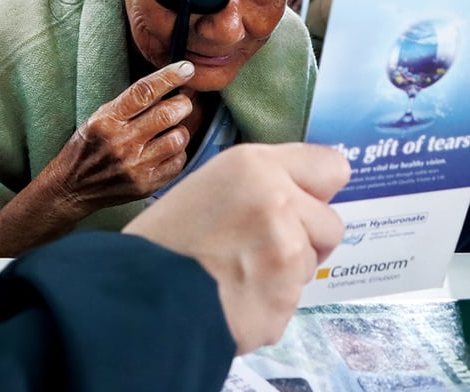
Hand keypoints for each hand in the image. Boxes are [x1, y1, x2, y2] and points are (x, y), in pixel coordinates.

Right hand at [42, 61, 195, 213]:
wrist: (72, 187)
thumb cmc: (87, 148)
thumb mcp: (98, 118)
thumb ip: (129, 105)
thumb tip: (166, 86)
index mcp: (107, 120)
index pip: (143, 92)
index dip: (169, 77)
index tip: (186, 69)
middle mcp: (121, 142)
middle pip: (167, 114)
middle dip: (182, 104)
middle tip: (181, 104)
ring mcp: (135, 166)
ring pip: (178, 138)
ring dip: (180, 130)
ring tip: (170, 131)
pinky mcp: (145, 184)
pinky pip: (178, 162)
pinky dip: (177, 153)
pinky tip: (165, 151)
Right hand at [123, 143, 348, 354]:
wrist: (137, 293)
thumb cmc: (163, 238)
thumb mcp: (208, 185)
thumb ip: (259, 184)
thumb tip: (299, 196)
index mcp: (255, 166)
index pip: (332, 166)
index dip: (316, 189)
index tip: (302, 202)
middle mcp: (278, 203)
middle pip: (331, 223)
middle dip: (306, 238)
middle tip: (263, 247)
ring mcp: (286, 255)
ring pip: (312, 265)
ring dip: (286, 273)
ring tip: (240, 274)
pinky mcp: (285, 300)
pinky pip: (292, 300)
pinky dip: (270, 303)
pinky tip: (235, 298)